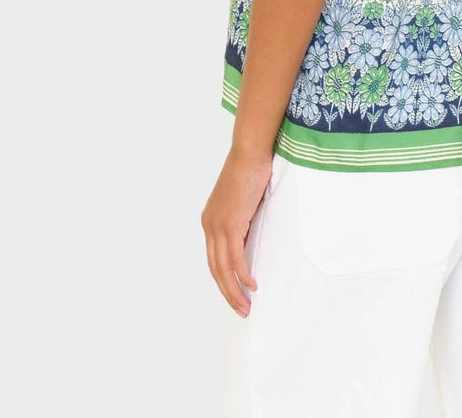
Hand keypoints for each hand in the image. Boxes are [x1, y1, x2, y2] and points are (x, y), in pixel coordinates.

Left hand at [201, 149, 273, 317]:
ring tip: (246, 306)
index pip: (214, 259)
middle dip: (228, 293)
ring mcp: (218, 225)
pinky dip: (243, 274)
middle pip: (215, 269)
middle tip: (241, 310)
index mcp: (210, 221)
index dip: (223, 280)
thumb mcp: (242, 203)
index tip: (235, 295)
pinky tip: (252, 285)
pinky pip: (235, 257)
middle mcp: (209, 226)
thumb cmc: (250, 171)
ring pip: (223, 268)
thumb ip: (242, 222)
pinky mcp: (231, 223)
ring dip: (234, 290)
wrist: (249, 152)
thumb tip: (250, 240)